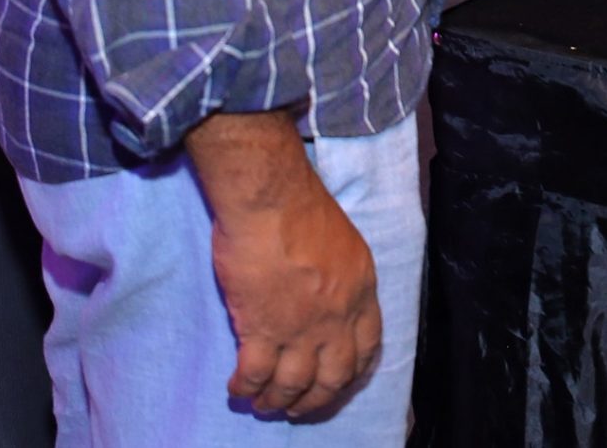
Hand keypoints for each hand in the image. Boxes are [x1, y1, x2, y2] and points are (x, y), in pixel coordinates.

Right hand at [188, 112, 381, 418]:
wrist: (270, 198)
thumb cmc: (300, 206)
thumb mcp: (343, 242)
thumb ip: (340, 277)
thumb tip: (325, 297)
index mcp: (361, 290)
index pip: (368, 346)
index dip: (353, 371)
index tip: (339, 382)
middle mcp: (337, 316)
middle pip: (334, 377)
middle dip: (317, 399)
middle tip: (300, 408)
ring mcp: (301, 327)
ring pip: (294, 384)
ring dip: (278, 401)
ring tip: (264, 405)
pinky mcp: (262, 327)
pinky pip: (256, 374)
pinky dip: (246, 388)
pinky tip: (237, 390)